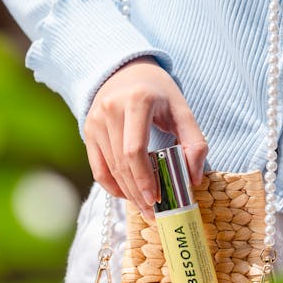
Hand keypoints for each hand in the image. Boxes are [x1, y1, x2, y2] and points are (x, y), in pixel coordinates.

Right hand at [84, 57, 207, 218]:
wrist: (126, 70)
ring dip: (127, 193)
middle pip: (121, 163)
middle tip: (153, 212)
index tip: (156, 199)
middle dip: (137, 192)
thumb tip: (194, 179)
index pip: (134, 150)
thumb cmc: (158, 92)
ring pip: (109, 169)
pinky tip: (127, 195)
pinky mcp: (88, 131)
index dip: (143, 179)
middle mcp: (110, 110)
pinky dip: (112, 186)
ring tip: (144, 207)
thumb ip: (195, 142)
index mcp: (136, 102)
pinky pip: (98, 168)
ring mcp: (95, 121)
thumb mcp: (182, 110)